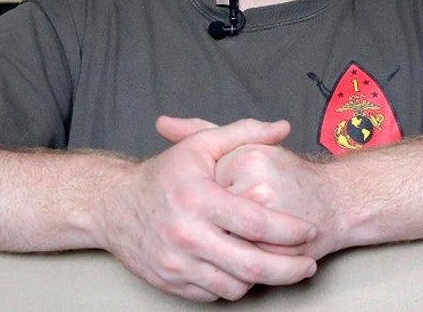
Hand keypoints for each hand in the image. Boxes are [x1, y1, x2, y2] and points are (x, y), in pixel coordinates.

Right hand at [97, 117, 318, 301]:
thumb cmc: (162, 175)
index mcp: (198, 198)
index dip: (289, 230)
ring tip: (276, 265)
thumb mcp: (200, 145)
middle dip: (289, 269)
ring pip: (235, 286)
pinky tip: (243, 270)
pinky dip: (233, 285)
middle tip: (308, 264)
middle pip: (252, 265)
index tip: (310, 231)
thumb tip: (283, 128)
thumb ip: (244, 132)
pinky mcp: (171, 282)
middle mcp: (187, 234)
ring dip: (261, 279)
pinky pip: (214, 294)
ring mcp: (177, 263)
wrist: (112, 206)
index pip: (256, 222)